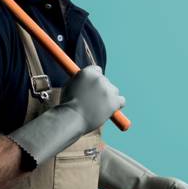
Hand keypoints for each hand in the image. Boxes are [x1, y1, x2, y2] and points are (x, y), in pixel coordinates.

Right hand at [8, 65, 123, 166]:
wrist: (71, 118)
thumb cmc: (66, 105)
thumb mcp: (69, 86)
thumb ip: (80, 82)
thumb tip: (84, 82)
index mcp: (88, 72)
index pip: (97, 70)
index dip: (94, 79)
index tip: (92, 86)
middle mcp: (99, 78)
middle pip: (105, 81)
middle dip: (100, 90)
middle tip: (92, 101)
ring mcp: (108, 89)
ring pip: (114, 91)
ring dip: (108, 97)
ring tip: (97, 108)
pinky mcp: (114, 101)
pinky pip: (121, 101)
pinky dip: (117, 105)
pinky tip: (109, 110)